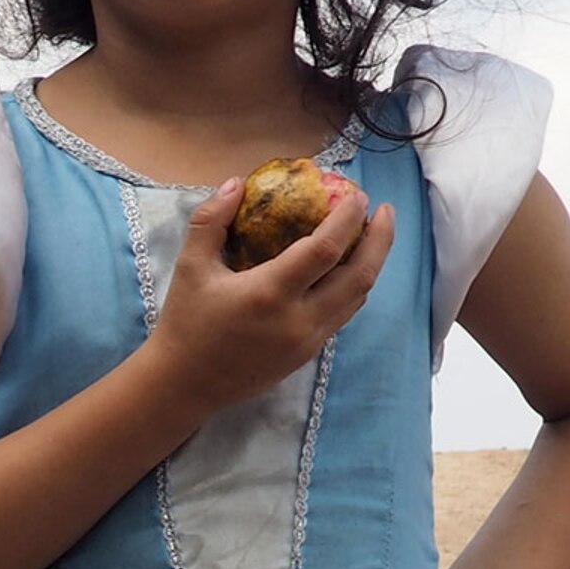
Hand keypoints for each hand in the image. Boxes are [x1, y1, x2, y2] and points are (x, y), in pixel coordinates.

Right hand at [146, 175, 392, 420]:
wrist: (184, 385)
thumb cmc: (185, 323)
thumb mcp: (190, 265)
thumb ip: (211, 220)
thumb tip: (237, 183)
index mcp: (269, 293)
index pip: (325, 248)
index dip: (347, 218)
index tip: (356, 194)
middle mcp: (297, 320)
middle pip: (360, 276)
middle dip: (380, 240)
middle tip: (385, 211)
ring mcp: (306, 342)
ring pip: (357, 299)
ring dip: (372, 263)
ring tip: (372, 235)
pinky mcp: (306, 355)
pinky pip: (342, 315)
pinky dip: (353, 288)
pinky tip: (349, 268)